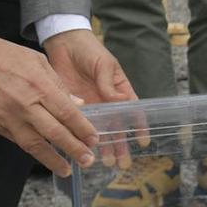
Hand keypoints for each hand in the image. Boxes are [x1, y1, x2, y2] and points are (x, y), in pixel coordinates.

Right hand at [0, 29, 104, 175]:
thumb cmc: (7, 56)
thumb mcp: (38, 61)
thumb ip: (59, 85)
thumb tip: (78, 104)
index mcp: (39, 86)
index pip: (67, 113)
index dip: (82, 129)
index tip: (93, 140)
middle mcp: (24, 105)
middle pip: (54, 133)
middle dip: (73, 149)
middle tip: (87, 160)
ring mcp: (8, 117)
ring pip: (34, 144)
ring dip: (52, 160)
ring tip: (67, 169)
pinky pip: (18, 141)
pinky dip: (33, 150)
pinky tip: (44, 156)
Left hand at [43, 29, 142, 164]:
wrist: (63, 44)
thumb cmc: (89, 50)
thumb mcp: (104, 64)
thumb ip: (109, 84)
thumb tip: (121, 100)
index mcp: (119, 91)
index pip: (133, 111)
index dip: (139, 127)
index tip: (143, 142)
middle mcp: (106, 102)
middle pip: (117, 127)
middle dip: (121, 145)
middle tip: (122, 163)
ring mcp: (90, 106)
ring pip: (99, 130)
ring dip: (103, 146)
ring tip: (106, 162)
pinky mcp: (73, 107)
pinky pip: (78, 126)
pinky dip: (81, 139)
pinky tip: (82, 150)